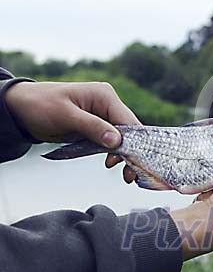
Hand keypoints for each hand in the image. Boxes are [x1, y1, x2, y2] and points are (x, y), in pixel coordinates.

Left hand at [5, 81, 139, 182]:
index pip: (128, 121)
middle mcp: (107, 104)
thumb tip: (117, 141)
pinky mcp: (96, 126)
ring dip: (124, 155)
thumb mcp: (66, 116)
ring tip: (124, 174)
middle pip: (129, 131)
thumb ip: (92, 127)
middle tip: (129, 175)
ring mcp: (103, 115)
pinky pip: (111, 140)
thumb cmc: (40, 105)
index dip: (133, 143)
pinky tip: (111, 163)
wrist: (20, 108)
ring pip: (122, 138)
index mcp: (104, 96)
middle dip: (131, 153)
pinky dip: (113, 153)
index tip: (132, 163)